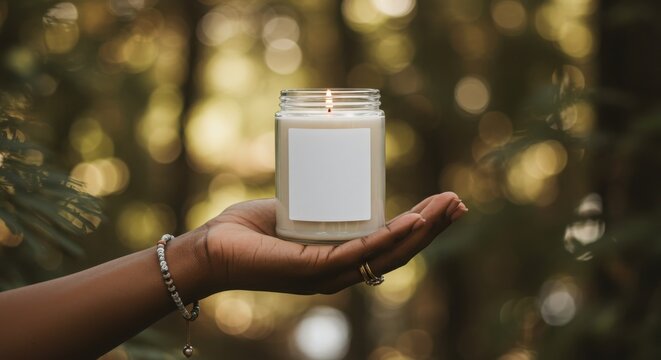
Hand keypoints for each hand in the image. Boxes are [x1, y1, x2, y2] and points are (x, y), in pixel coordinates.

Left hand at [199, 192, 467, 294]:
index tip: (441, 202)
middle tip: (458, 201)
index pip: (389, 245)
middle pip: (399, 251)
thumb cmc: (245, 231)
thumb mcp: (291, 211)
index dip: (419, 227)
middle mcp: (339, 270)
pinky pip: (360, 253)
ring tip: (448, 206)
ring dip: (422, 229)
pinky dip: (389, 238)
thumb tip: (328, 177)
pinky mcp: (314, 269)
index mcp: (337, 257)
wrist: (210, 249)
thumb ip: (312, 202)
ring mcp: (329, 273)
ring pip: (388, 254)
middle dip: (433, 227)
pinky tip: (413, 222)